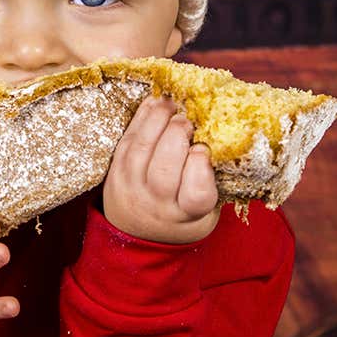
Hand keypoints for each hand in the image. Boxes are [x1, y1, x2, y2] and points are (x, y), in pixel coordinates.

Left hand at [101, 95, 220, 244]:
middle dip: (176, 135)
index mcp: (187, 215)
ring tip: (171, 104)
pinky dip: (141, 118)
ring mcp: (132, 188)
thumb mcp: (206, 211)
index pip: (195, 194)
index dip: (200, 166)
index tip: (203, 148)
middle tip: (187, 120)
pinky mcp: (115, 172)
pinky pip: (127, 140)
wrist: (139, 233)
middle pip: (164, 169)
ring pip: (141, 150)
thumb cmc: (182, 215)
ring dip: (156, 120)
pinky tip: (155, 104)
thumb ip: (213, 180)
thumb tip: (221, 136)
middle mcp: (157, 204)